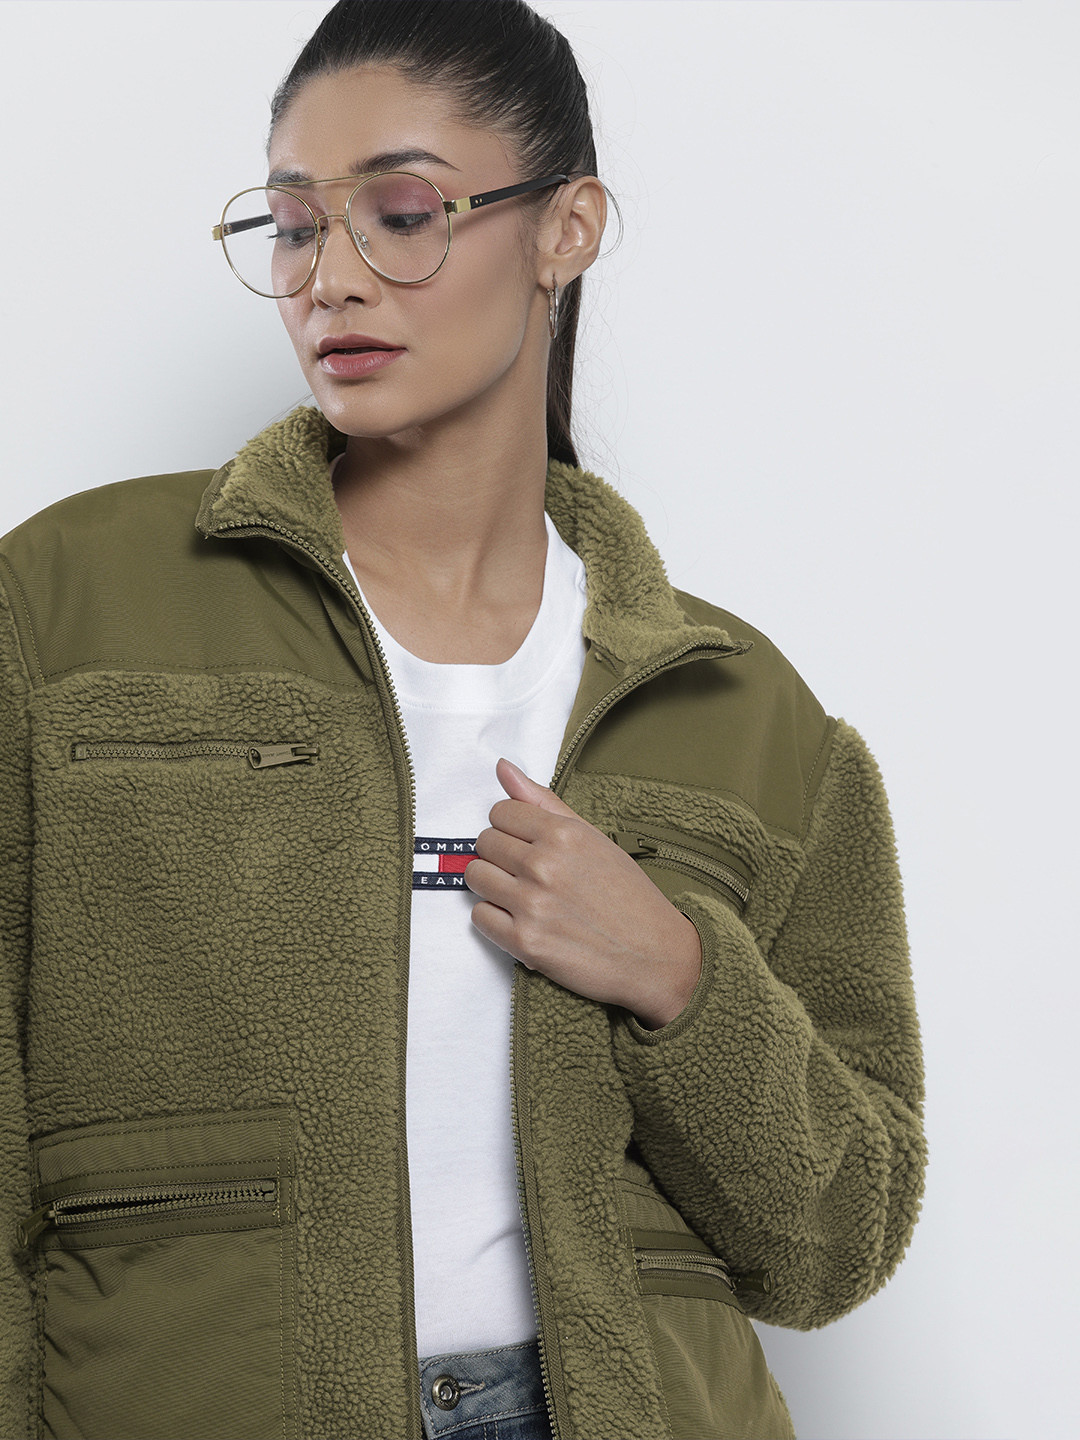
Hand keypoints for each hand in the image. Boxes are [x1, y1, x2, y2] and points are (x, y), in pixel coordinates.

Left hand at [465, 758, 702, 1029]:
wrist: (655, 955)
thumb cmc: (627, 895)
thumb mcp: (593, 837)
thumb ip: (543, 801)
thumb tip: (502, 766)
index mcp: (562, 834)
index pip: (499, 812)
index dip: (510, 827)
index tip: (526, 842)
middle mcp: (544, 865)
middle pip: (484, 843)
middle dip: (500, 855)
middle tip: (527, 871)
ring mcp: (532, 905)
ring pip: (475, 877)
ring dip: (493, 885)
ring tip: (521, 894)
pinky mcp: (524, 942)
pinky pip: (479, 917)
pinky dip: (495, 919)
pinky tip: (521, 919)